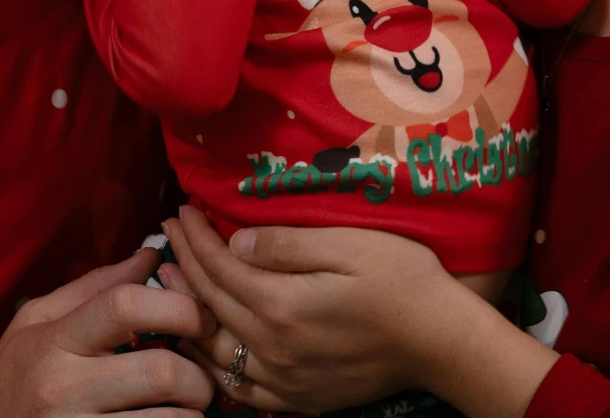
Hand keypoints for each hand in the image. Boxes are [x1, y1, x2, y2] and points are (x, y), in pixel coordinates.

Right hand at [0, 248, 216, 417]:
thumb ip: (93, 287)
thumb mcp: (35, 322)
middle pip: (161, 371)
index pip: (126, 306)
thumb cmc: (11, 378)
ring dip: (191, 416)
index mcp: (56, 340)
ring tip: (185, 409)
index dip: (178, 306)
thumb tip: (151, 255)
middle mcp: (64, 387)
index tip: (198, 317)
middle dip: (198, 376)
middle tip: (199, 379)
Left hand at [155, 209, 461, 411]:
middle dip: (184, 266)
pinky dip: (215, 366)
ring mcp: (285, 378)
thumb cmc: (403, 281)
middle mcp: (274, 347)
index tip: (181, 212)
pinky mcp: (300, 398)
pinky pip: (242, 389)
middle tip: (167, 237)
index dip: (195, 238)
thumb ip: (286, 244)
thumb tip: (236, 241)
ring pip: (217, 348)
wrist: (442, 342)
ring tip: (172, 286)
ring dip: (189, 314)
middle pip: (212, 303)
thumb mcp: (348, 244)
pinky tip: (208, 348)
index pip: (220, 266)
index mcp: (281, 304)